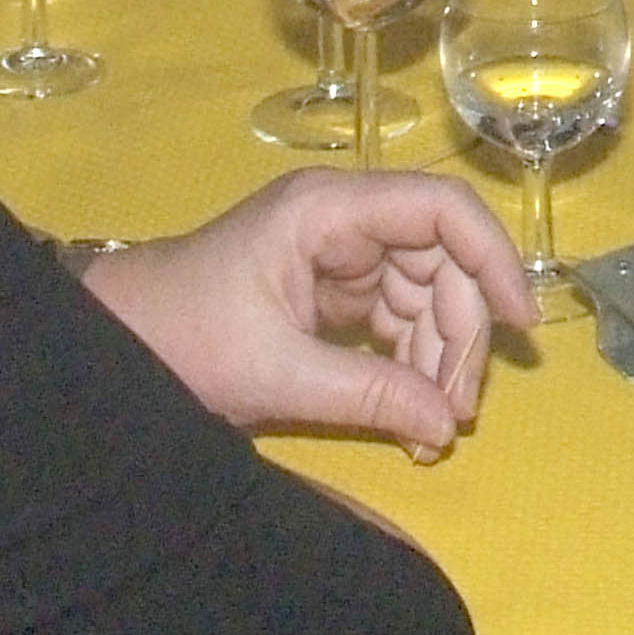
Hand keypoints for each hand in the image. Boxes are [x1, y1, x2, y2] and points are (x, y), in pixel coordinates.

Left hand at [86, 170, 535, 459]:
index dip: (490, 257)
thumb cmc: (182, 338)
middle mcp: (343, 219)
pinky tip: (414, 413)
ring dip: (439, 357)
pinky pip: (395, 317)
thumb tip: (447, 426)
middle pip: (440, 259)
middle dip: (459, 334)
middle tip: (456, 411)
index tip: (518, 321)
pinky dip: (410, 363)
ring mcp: (338, 253)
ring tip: (434, 427)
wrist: (115, 344)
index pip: (438, 208)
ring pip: (425, 292)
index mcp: (327, 210)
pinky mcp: (331, 290)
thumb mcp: (277, 373)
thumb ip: (368, 394)